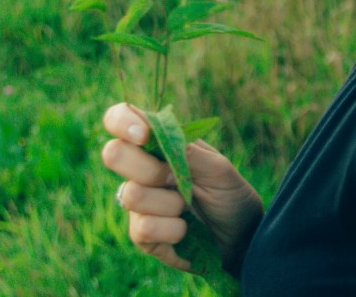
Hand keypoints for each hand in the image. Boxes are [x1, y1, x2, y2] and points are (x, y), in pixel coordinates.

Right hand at [102, 102, 263, 273]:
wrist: (242, 237)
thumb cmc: (230, 195)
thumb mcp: (218, 168)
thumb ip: (186, 152)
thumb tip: (154, 136)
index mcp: (159, 143)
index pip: (120, 119)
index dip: (121, 121)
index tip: (142, 135)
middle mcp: (141, 170)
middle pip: (113, 154)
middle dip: (149, 169)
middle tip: (176, 179)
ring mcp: (138, 203)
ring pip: (131, 194)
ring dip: (170, 203)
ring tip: (189, 208)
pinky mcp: (141, 235)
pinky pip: (143, 228)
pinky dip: (173, 230)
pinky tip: (186, 231)